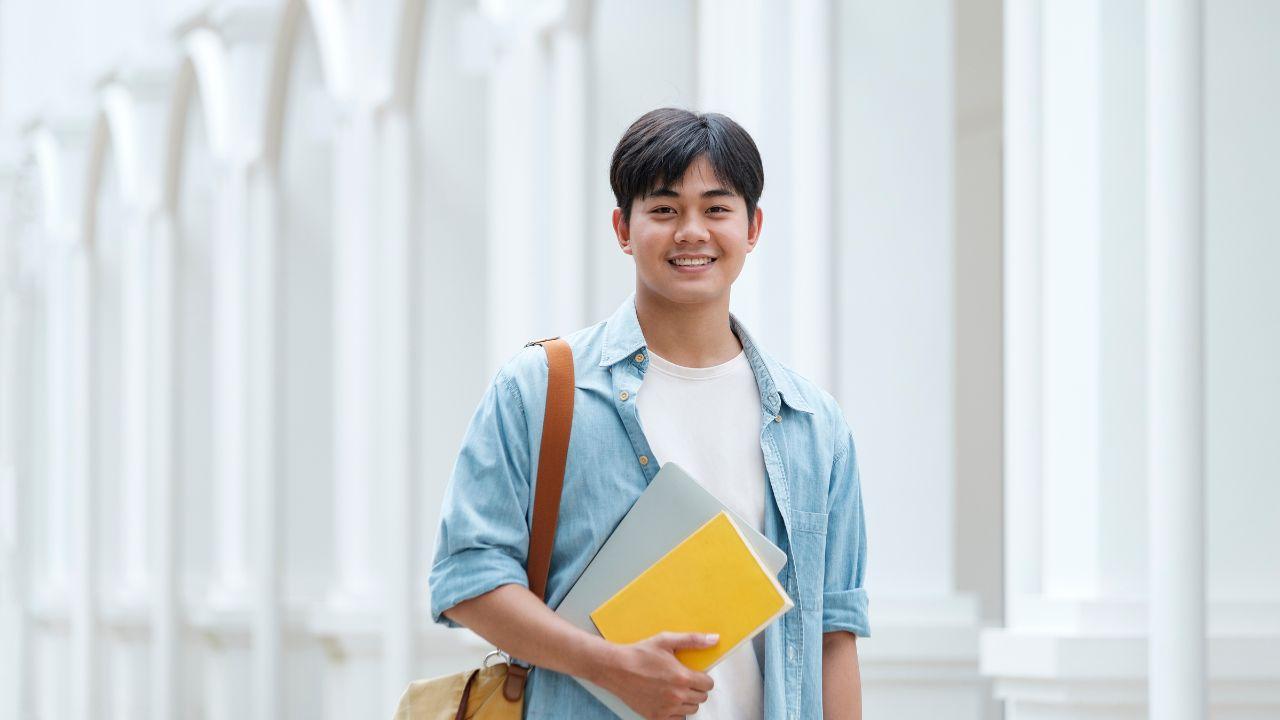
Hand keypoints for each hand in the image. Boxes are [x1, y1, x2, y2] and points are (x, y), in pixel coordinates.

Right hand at [594, 631, 717, 718]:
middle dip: (696, 688)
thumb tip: (714, 639)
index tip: (696, 674)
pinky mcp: (656, 716)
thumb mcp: (666, 640)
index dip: (703, 677)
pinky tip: (668, 700)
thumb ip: (692, 640)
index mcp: (682, 678)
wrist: (616, 668)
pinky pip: (678, 719)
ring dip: (687, 700)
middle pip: (701, 698)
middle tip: (684, 680)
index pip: (708, 684)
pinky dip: (676, 711)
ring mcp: (666, 708)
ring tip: (675, 689)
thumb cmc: (639, 654)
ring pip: (691, 710)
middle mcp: (676, 696)